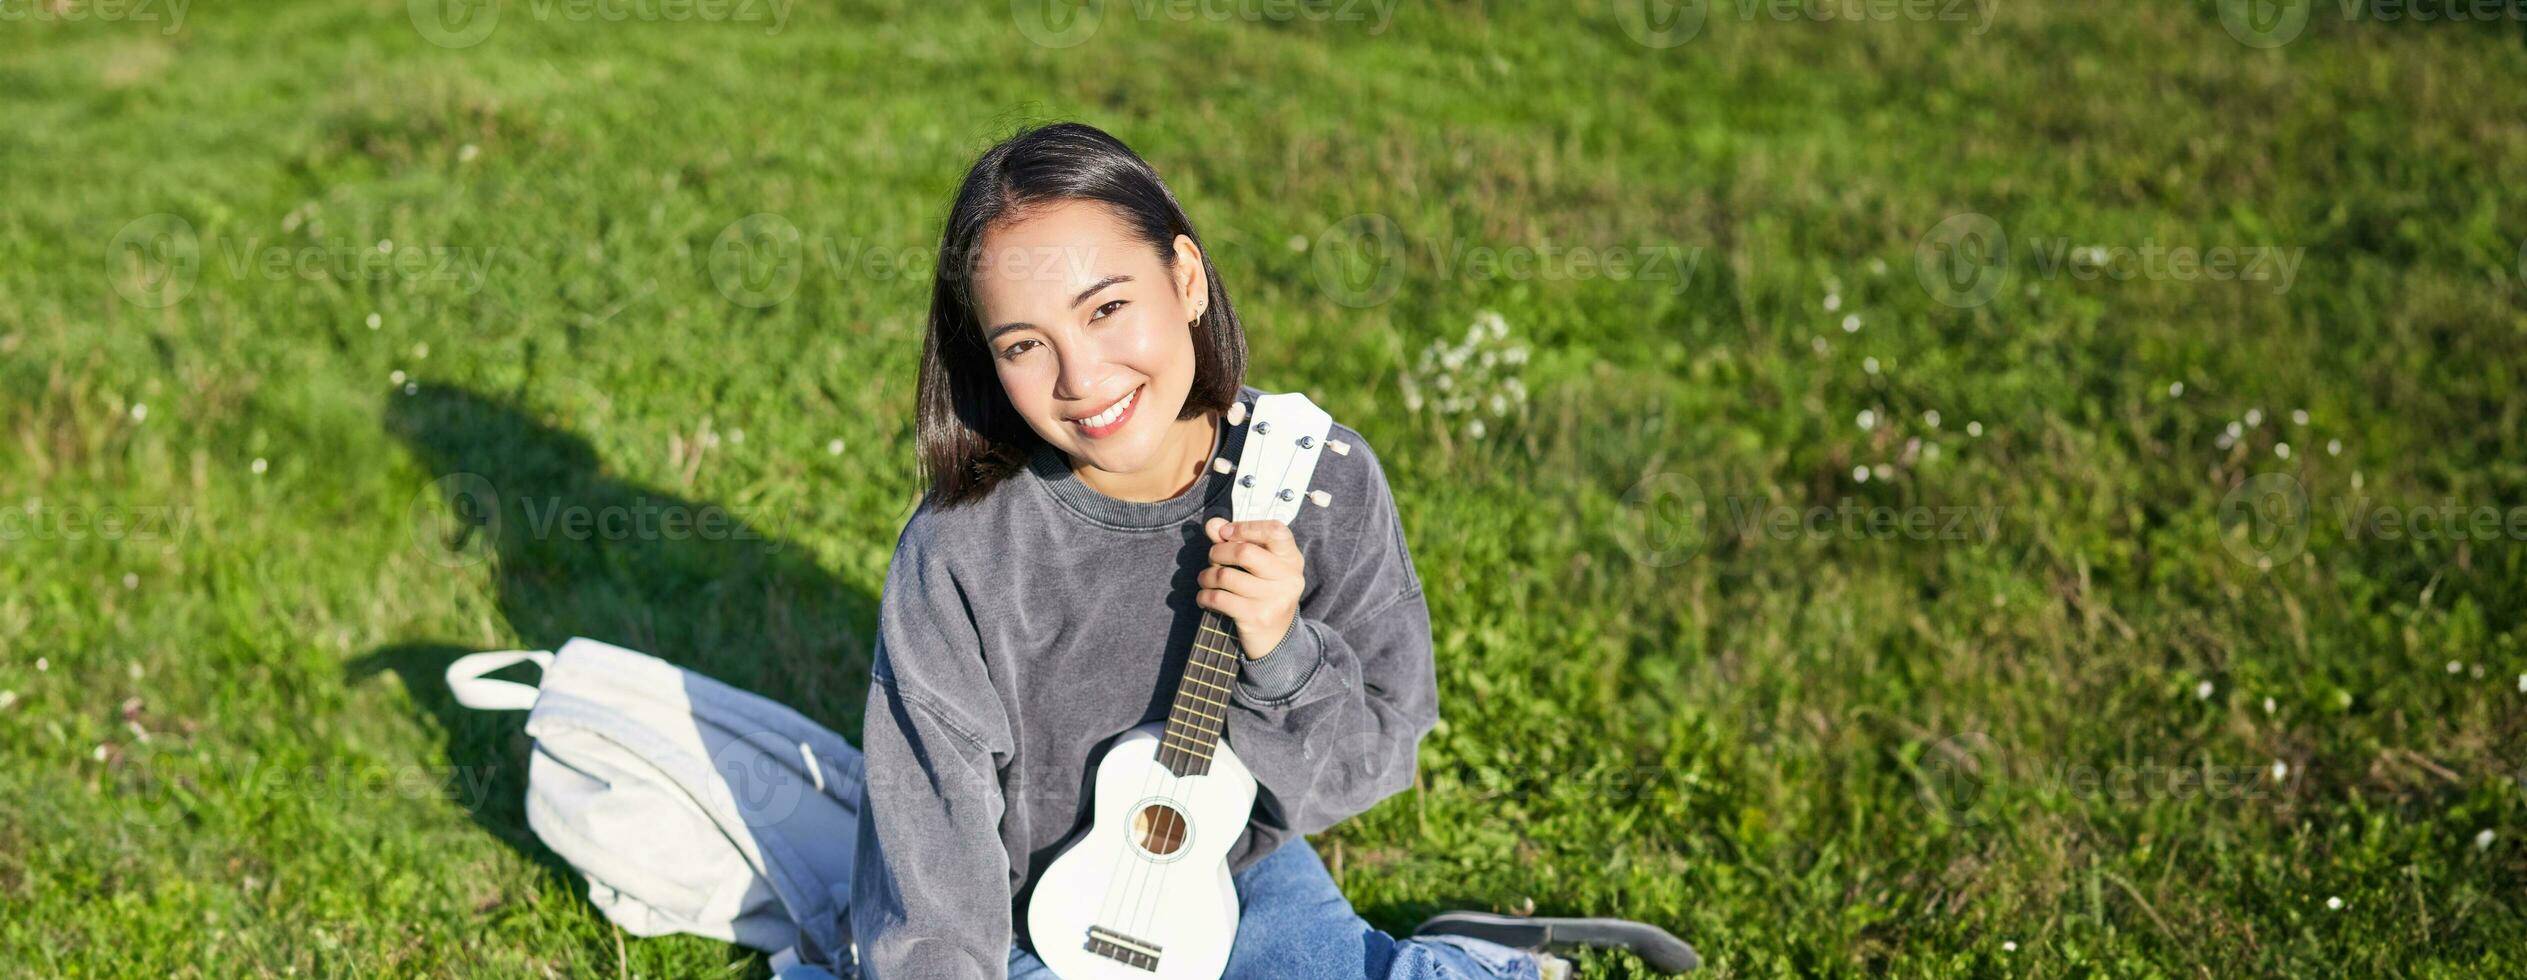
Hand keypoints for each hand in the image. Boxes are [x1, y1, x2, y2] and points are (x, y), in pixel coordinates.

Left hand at [1197, 517, 1304, 659]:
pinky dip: (1204, 596)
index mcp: (1292, 559)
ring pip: (1226, 576)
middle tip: (1212, 559)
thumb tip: (1212, 524)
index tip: (1224, 533)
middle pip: (1244, 552)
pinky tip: (1205, 597)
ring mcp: (1274, 599)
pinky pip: (1219, 598)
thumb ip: (1236, 541)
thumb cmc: (1264, 594)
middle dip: (1218, 552)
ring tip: (1205, 580)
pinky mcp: (1256, 617)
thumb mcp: (1257, 567)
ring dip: (1207, 576)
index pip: (1275, 530)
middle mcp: (1288, 577)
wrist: (1276, 640)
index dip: (1245, 527)